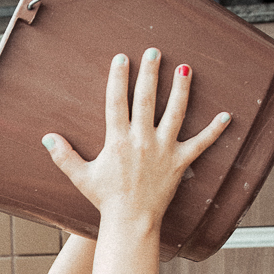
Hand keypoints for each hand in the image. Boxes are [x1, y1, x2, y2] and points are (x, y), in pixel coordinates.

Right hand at [42, 49, 229, 226]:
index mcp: (118, 140)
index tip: (122, 59)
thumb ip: (64, 155)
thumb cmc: (105, 199)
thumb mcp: (81, 176)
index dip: (118, 78)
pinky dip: (215, 130)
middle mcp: (142, 140)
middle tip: (154, 52)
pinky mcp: (179, 163)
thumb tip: (46, 138)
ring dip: (181, 89)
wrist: (129, 222)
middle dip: (150, 73)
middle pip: (147, 99)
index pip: (117, 102)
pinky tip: (227, 116)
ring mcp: (163, 150)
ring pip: (175, 113)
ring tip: (185, 68)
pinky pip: (200, 144)